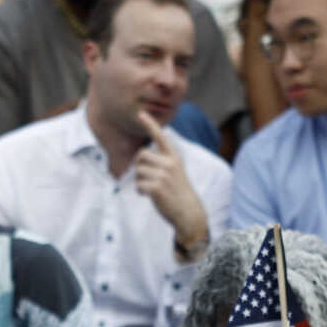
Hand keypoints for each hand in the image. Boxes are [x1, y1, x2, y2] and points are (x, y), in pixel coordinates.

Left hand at [132, 112, 208, 252]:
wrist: (188, 212)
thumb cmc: (178, 191)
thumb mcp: (174, 171)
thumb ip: (161, 162)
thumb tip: (140, 158)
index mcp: (174, 157)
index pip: (160, 137)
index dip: (150, 124)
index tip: (140, 114)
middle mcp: (170, 163)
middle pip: (141, 155)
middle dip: (138, 165)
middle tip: (145, 177)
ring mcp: (164, 175)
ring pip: (138, 171)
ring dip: (139, 181)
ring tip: (149, 188)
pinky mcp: (157, 187)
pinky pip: (139, 184)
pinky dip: (140, 191)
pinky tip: (147, 195)